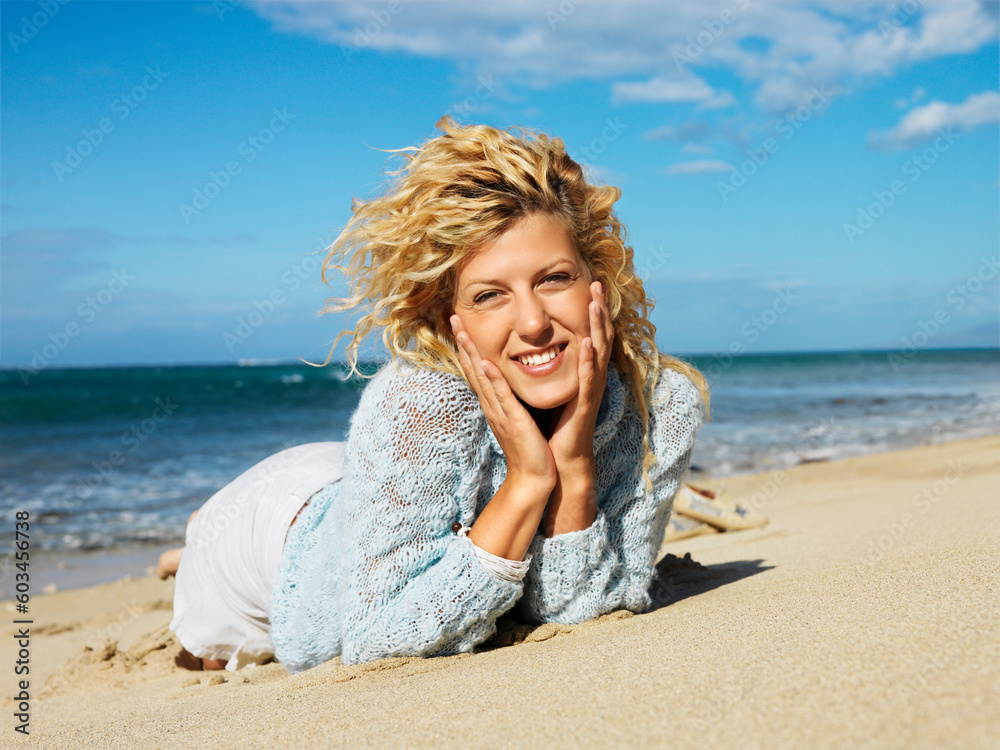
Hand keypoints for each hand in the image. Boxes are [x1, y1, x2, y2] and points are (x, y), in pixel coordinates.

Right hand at [450, 315, 556, 486]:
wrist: (533, 478)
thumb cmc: (530, 448)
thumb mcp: (519, 417)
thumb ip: (513, 399)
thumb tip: (513, 384)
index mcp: (494, 403)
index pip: (477, 370)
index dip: (468, 347)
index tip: (462, 325)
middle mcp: (492, 405)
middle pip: (473, 368)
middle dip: (464, 342)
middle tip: (454, 317)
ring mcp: (499, 412)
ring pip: (482, 377)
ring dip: (472, 353)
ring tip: (463, 331)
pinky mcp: (513, 420)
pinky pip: (502, 395)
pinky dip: (494, 378)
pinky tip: (486, 362)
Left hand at [547, 281, 613, 468]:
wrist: (559, 457)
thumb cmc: (554, 423)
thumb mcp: (553, 386)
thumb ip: (550, 365)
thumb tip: (533, 343)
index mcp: (584, 371)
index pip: (591, 332)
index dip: (592, 309)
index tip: (589, 283)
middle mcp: (592, 377)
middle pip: (600, 335)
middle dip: (599, 309)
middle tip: (597, 283)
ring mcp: (590, 390)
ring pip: (598, 352)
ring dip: (597, 326)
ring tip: (595, 303)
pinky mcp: (584, 405)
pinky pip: (589, 379)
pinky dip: (590, 361)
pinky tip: (589, 344)